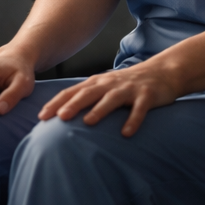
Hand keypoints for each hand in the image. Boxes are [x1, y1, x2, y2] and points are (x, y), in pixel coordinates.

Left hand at [38, 62, 181, 136]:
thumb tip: (61, 116)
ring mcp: (129, 89)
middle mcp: (111, 84)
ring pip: (112, 98)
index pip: (72, 92)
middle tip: (59, 117)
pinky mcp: (147, 95)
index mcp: (98, 83)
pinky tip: (126, 133)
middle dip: (73, 104)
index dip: (56, 102)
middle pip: (89, 93)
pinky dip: (133, 120)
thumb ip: (87, 98)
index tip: (41, 116)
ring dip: (100, 109)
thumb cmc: (128, 84)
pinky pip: (139, 109)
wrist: (163, 72)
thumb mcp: (106, 87)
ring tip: (88, 122)